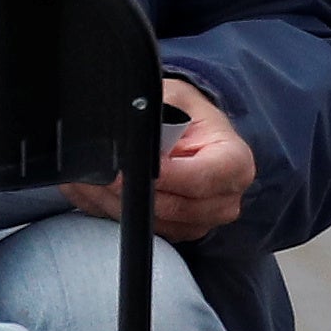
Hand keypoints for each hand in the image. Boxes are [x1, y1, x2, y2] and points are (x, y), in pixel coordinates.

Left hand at [65, 80, 253, 243]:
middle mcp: (226, 198)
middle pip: (175, 209)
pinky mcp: (181, 232)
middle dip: (134, 193)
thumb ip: (154, 113)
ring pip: (155, 224)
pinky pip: (145, 231)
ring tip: (95, 179)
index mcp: (235, 162)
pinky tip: (102, 191)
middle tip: (103, 175)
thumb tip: (127, 133)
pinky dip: (119, 212)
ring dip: (119, 204)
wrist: (189, 132)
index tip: (132, 169)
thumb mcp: (173, 98)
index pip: (202, 179)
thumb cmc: (185, 113)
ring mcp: (205, 220)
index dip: (166, 177)